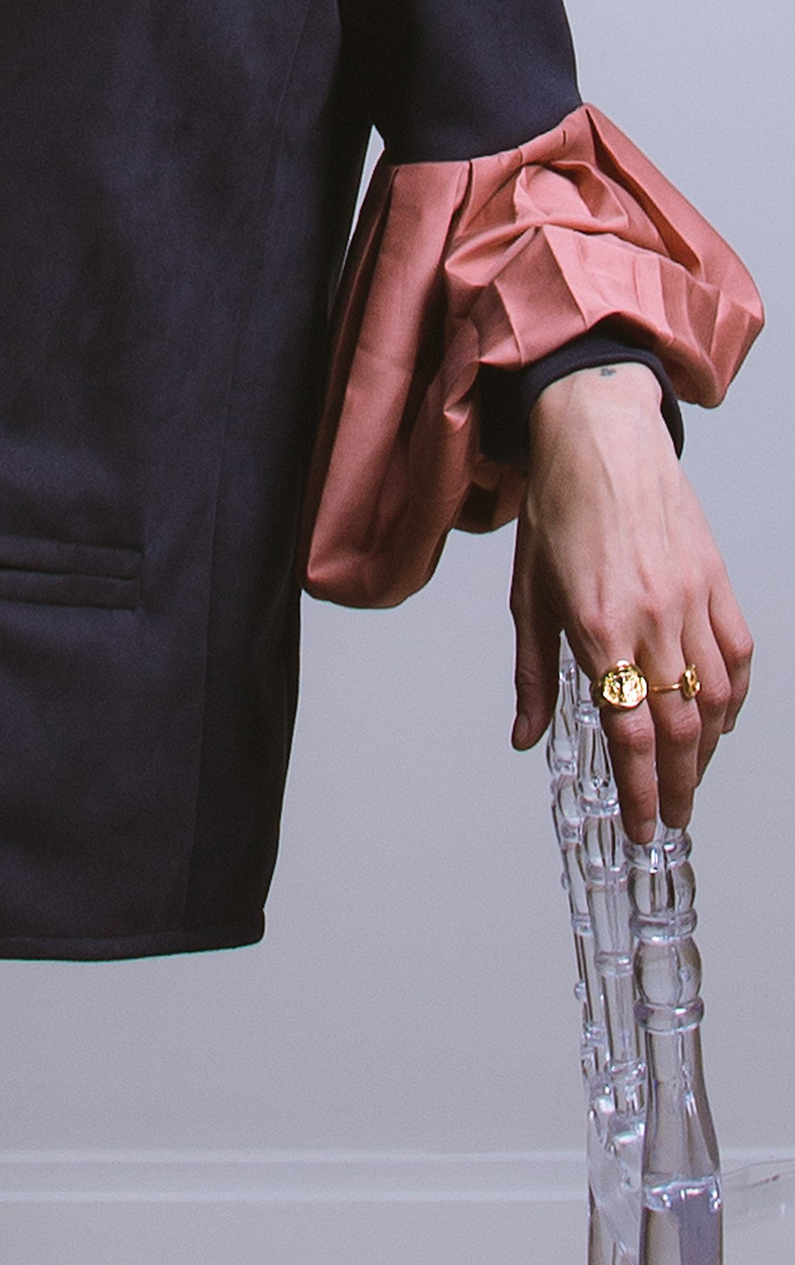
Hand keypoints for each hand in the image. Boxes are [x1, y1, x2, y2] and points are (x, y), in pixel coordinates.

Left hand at [509, 362, 750, 839]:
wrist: (599, 437)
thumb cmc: (558, 508)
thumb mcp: (528, 594)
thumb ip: (534, 674)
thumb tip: (526, 737)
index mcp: (597, 625)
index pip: (630, 732)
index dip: (641, 790)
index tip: (644, 827)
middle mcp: (651, 619)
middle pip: (681, 727)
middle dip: (679, 787)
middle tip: (671, 820)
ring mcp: (691, 600)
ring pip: (716, 698)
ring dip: (709, 750)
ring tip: (692, 778)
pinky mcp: (715, 581)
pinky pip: (738, 656)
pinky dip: (734, 698)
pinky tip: (721, 719)